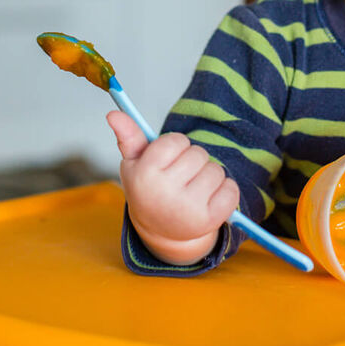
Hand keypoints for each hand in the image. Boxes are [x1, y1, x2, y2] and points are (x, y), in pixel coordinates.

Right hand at [107, 110, 239, 264]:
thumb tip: (113, 114)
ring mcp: (188, 209)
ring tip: (194, 189)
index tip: (168, 161)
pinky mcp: (209, 221)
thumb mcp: (135, 164)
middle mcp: (164, 194)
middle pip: (198, 153)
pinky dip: (225, 191)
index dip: (175, 147)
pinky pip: (231, 190)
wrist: (161, 231)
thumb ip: (128, 136)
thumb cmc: (149, 189)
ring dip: (209, 175)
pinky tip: (209, 200)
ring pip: (217, 170)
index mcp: (145, 176)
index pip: (176, 141)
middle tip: (181, 178)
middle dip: (194, 160)